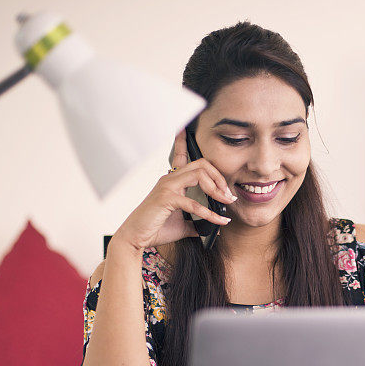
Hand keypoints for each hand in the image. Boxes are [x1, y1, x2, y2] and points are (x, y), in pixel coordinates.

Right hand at [113, 132, 235, 250]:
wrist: (136, 238)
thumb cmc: (155, 228)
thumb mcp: (182, 225)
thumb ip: (196, 222)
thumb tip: (212, 227)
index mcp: (172, 181)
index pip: (180, 155)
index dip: (182, 141)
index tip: (184, 128)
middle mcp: (169, 179)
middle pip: (201, 164)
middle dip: (219, 176)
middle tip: (228, 194)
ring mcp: (167, 187)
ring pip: (199, 174)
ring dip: (217, 188)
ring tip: (226, 202)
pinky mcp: (167, 199)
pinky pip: (194, 203)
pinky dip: (210, 213)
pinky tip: (218, 221)